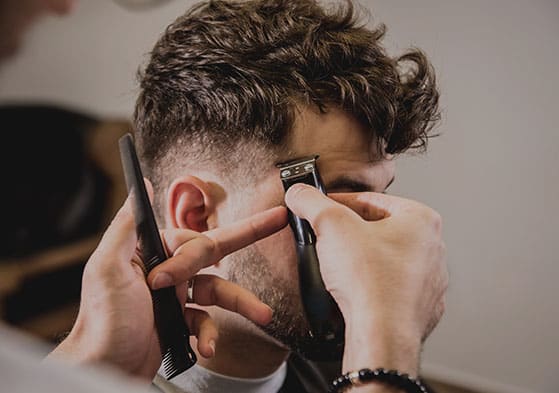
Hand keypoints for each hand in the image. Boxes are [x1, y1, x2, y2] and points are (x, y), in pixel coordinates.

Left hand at [48, 189, 286, 380]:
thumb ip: (127, 226)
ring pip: (219, 291)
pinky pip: (208, 322)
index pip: (189, 241)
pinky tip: (208, 347)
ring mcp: (176, 298)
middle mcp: (167, 272)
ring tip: (263, 313)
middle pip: (214, 252)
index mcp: (151, 254)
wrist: (105, 370)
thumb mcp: (108, 268)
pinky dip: (212, 335)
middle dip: (248, 234)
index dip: (188, 258)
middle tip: (277, 219)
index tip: (164, 282)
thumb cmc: (102, 322)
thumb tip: (142, 186)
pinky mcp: (181, 323)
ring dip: (242, 303)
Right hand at [285, 184, 446, 377]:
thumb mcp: (330, 225)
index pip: (371, 200)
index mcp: (421, 220)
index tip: (320, 209)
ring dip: (360, 259)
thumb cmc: (369, 281)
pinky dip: (370, 285)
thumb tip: (299, 193)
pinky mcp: (420, 307)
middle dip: (349, 232)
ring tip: (337, 266)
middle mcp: (432, 248)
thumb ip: (311, 202)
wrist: (381, 336)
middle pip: (379, 229)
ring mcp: (428, 280)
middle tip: (325, 238)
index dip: (337, 203)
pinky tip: (353, 290)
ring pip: (385, 259)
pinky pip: (390, 287)